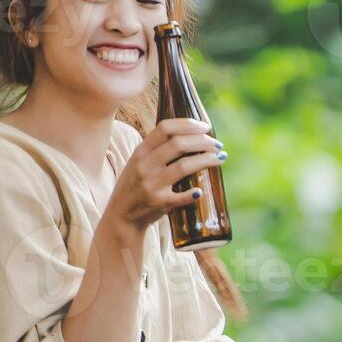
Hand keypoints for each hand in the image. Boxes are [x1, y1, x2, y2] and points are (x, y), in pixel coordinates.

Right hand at [105, 117, 223, 233]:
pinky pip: (181, 196)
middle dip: (203, 141)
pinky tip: (201, 191)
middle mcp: (144, 165)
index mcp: (141, 151)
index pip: (165, 128)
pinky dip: (194, 193)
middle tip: (218, 145)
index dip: (188, 125)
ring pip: (184, 166)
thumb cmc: (135, 186)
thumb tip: (190, 135)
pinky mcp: (158, 202)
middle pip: (178, 144)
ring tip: (220, 158)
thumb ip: (157, 149)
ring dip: (206, 160)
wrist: (121, 216)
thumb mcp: (138, 163)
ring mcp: (151, 184)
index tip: (206, 127)